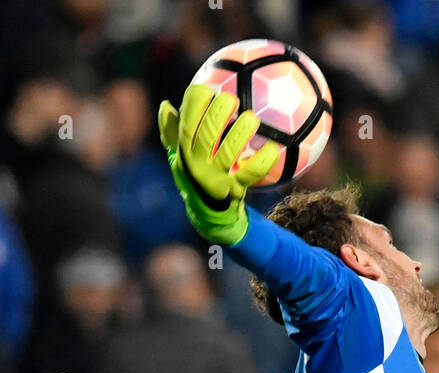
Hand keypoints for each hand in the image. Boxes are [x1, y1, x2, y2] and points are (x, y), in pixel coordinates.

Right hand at [158, 85, 279, 244]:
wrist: (209, 216)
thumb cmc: (196, 177)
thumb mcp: (179, 157)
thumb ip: (172, 133)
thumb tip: (165, 106)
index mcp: (184, 151)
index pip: (186, 122)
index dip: (196, 102)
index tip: (208, 89)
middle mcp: (197, 164)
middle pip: (208, 134)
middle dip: (219, 111)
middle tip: (232, 99)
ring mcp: (216, 178)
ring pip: (229, 152)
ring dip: (241, 132)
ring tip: (251, 118)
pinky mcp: (235, 189)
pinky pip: (252, 173)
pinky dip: (264, 160)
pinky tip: (272, 148)